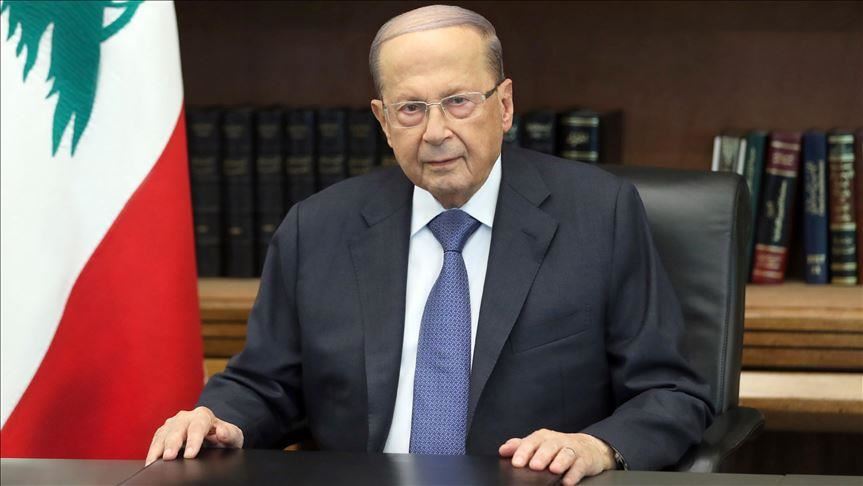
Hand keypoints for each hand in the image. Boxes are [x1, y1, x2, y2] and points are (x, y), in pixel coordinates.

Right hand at [145, 406, 242, 465]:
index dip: (193, 440)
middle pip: (177, 428)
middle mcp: (185, 417)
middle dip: (172, 443)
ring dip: (157, 447)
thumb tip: (221, 433)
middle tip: (169, 457)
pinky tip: (150, 462)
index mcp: (203, 415)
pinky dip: (152, 451)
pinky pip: (156, 440)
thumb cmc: (223, 436)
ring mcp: (172, 424)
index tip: (190, 454)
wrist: (213, 435)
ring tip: (153, 461)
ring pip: (163, 433)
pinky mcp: (164, 433)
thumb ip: (230, 433)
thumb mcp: (233, 436)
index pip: (198, 426)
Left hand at [499, 429, 614, 484]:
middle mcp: (558, 441)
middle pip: (550, 446)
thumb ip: (520, 446)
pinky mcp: (584, 461)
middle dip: (542, 455)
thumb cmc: (558, 447)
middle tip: (534, 466)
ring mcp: (572, 450)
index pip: (532, 441)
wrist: (588, 447)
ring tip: (553, 470)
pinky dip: (574, 474)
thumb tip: (503, 450)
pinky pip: (579, 466)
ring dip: (560, 461)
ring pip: (566, 454)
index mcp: (543, 437)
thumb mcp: (538, 444)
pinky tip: (567, 481)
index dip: (524, 451)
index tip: (516, 462)